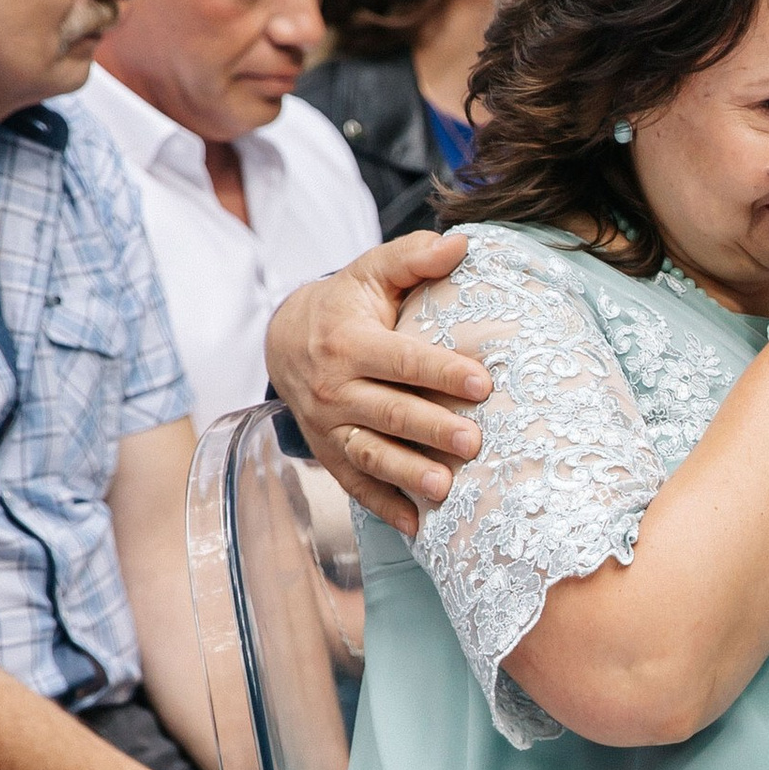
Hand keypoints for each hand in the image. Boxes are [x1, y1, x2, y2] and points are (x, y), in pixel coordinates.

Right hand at [265, 235, 485, 532]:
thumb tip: (460, 243)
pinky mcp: (330, 452)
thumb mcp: (372, 271)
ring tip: (444, 488)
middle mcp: (334, 389)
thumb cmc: (347, 303)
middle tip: (473, 442)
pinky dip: (383, 506)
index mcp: (348, 343)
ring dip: (407, 474)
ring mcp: (329, 426)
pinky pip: (355, 484)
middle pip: (388, 412)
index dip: (440, 371)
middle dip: (431, 429)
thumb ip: (413, 257)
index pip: (401, 360)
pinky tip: (415, 526)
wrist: (287, 339)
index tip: (482, 382)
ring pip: (370, 454)